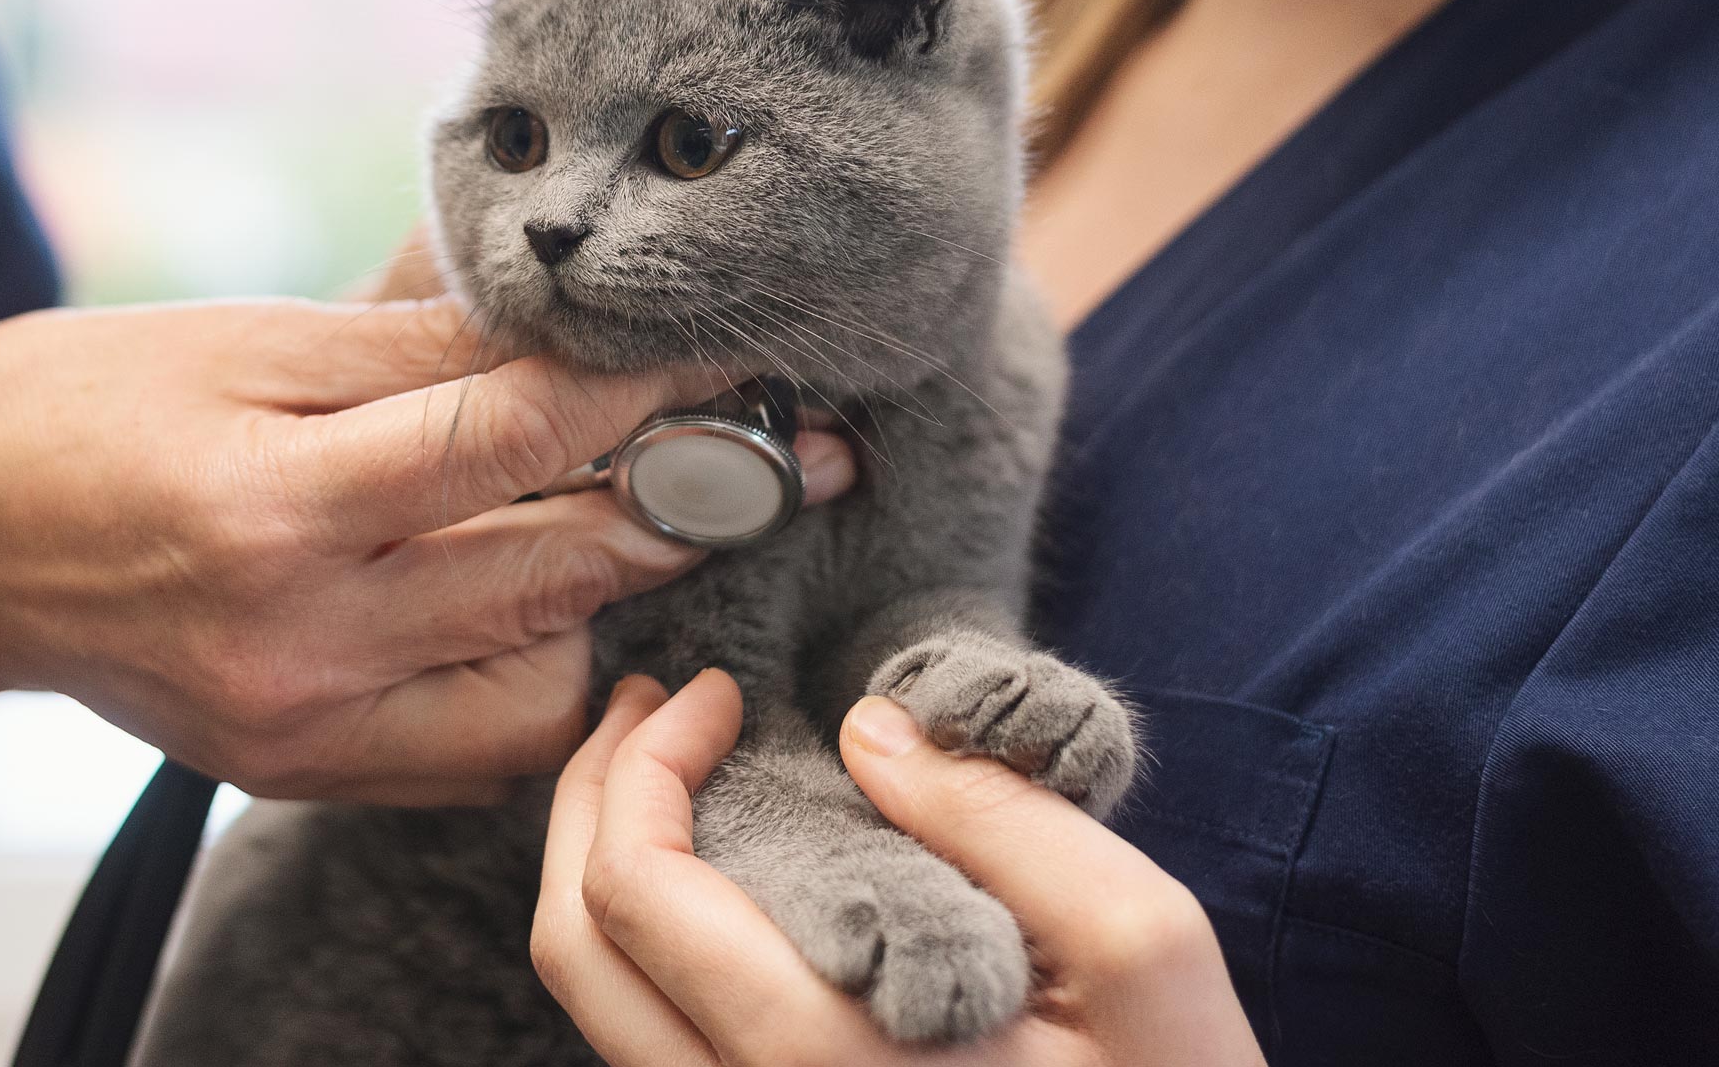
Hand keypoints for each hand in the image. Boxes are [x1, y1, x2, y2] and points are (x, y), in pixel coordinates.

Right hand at [0, 298, 854, 803]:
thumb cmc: (82, 405)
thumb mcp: (243, 337)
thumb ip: (416, 341)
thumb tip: (568, 316)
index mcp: (271, 504)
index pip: (512, 438)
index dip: (647, 389)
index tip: (742, 347)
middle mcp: (296, 637)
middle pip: (552, 567)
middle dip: (690, 496)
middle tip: (791, 446)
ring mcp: (300, 723)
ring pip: (538, 678)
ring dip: (616, 592)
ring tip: (651, 510)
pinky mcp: (297, 770)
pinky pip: (474, 745)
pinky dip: (534, 668)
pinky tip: (545, 597)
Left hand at [536, 671, 1263, 1065]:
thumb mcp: (1144, 950)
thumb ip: (1005, 821)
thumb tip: (868, 731)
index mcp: (823, 1063)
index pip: (634, 895)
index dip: (641, 763)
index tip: (710, 690)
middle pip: (575, 953)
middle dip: (587, 800)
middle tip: (646, 707)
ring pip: (605, 1012)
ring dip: (606, 870)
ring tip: (663, 772)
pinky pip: (659, 1049)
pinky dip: (651, 944)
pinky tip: (713, 875)